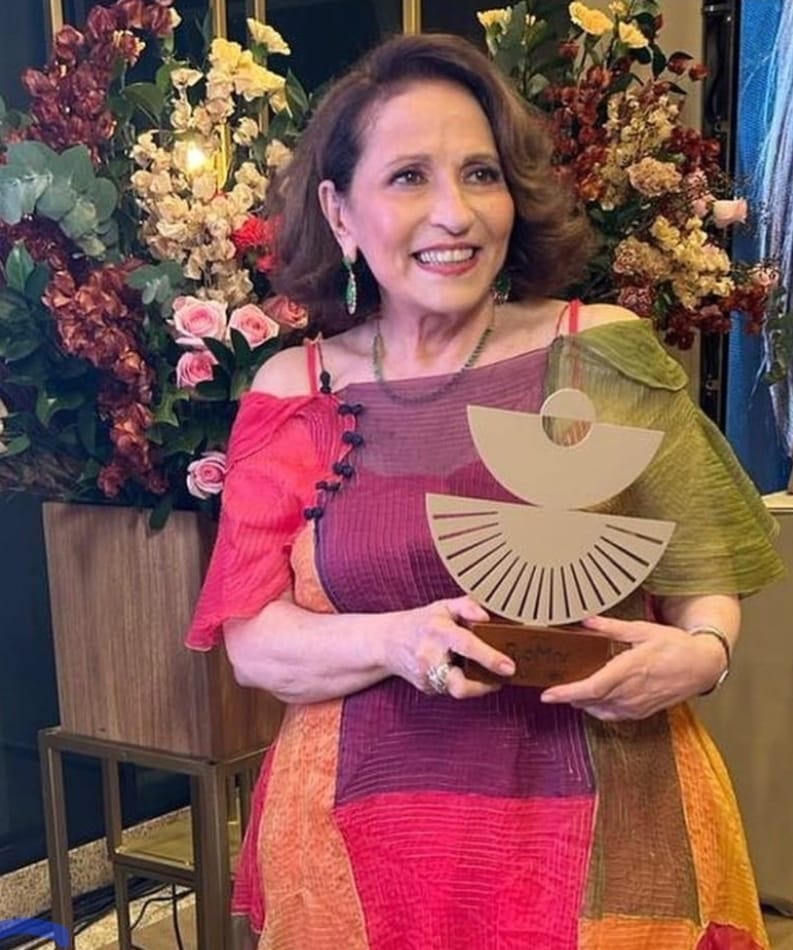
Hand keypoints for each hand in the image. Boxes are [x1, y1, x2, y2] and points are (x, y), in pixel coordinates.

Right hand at [385, 595, 515, 698]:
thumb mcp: (443, 607)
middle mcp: (429, 656)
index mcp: (438, 631)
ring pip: (458, 690)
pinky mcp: (426, 688)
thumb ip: (467, 606)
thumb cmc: (422, 622)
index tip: (509, 667)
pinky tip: (458, 670)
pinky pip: (451, 690)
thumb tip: (487, 616)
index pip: (466, 645)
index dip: (490, 658)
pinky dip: (460, 682)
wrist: (388, 641)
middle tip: (499, 679)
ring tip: (479, 671)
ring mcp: (425, 676)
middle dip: (483, 687)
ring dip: (474, 684)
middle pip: (459, 685)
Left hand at [539, 615, 728, 720]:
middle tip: (551, 687)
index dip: (567, 692)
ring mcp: (638, 705)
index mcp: (630, 669)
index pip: (592, 687)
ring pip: (600, 710)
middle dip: (568, 696)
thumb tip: (586, 620)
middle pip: (591, 700)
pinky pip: (613, 716)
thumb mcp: (642, 630)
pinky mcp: (643, 712)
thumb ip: (611, 627)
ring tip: (568, 691)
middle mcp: (632, 691)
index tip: (547, 693)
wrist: (702, 666)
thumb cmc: (675, 645)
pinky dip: (598, 710)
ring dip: (582, 702)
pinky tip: (591, 701)